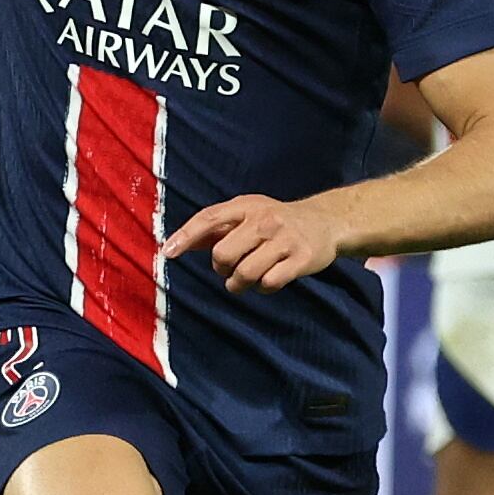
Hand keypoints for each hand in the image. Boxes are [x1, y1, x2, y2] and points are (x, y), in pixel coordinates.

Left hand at [162, 194, 343, 294]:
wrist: (325, 221)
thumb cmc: (275, 221)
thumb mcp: (246, 214)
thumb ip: (214, 229)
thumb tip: (178, 243)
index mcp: (246, 206)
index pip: (209, 218)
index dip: (186, 235)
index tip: (168, 252)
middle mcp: (265, 220)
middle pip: (223, 254)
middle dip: (220, 268)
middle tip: (229, 268)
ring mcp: (284, 239)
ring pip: (245, 273)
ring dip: (239, 283)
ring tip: (245, 279)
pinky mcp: (301, 259)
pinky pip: (269, 283)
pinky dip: (263, 288)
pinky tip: (268, 279)